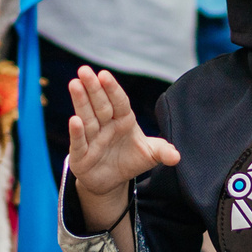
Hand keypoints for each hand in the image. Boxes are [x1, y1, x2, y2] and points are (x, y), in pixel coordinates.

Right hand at [65, 66, 179, 234]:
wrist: (111, 180)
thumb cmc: (130, 160)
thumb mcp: (150, 155)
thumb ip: (163, 152)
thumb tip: (177, 157)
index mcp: (124, 119)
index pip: (119, 102)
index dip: (112, 89)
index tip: (104, 75)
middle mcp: (106, 126)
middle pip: (100, 105)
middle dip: (92, 88)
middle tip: (84, 71)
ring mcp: (92, 139)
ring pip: (87, 118)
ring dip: (81, 102)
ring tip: (74, 84)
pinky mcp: (81, 155)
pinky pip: (79, 142)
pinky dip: (77, 132)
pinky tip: (74, 120)